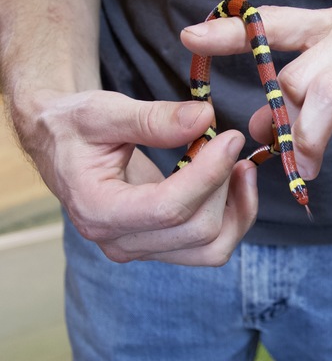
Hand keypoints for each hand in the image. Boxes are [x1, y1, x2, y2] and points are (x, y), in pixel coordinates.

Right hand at [20, 90, 256, 265]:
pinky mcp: (162, 245)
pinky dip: (234, 216)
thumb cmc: (75, 126)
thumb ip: (153, 118)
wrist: (60, 146)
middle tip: (230, 141)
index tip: (231, 137)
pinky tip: (235, 181)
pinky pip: (212, 245)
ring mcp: (142, 248)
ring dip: (238, 208)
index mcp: (98, 210)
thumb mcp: (103, 111)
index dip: (209, 173)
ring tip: (241, 164)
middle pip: (197, 231)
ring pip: (213, 248)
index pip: (169, 209)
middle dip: (223, 185)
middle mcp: (120, 241)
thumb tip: (206, 118)